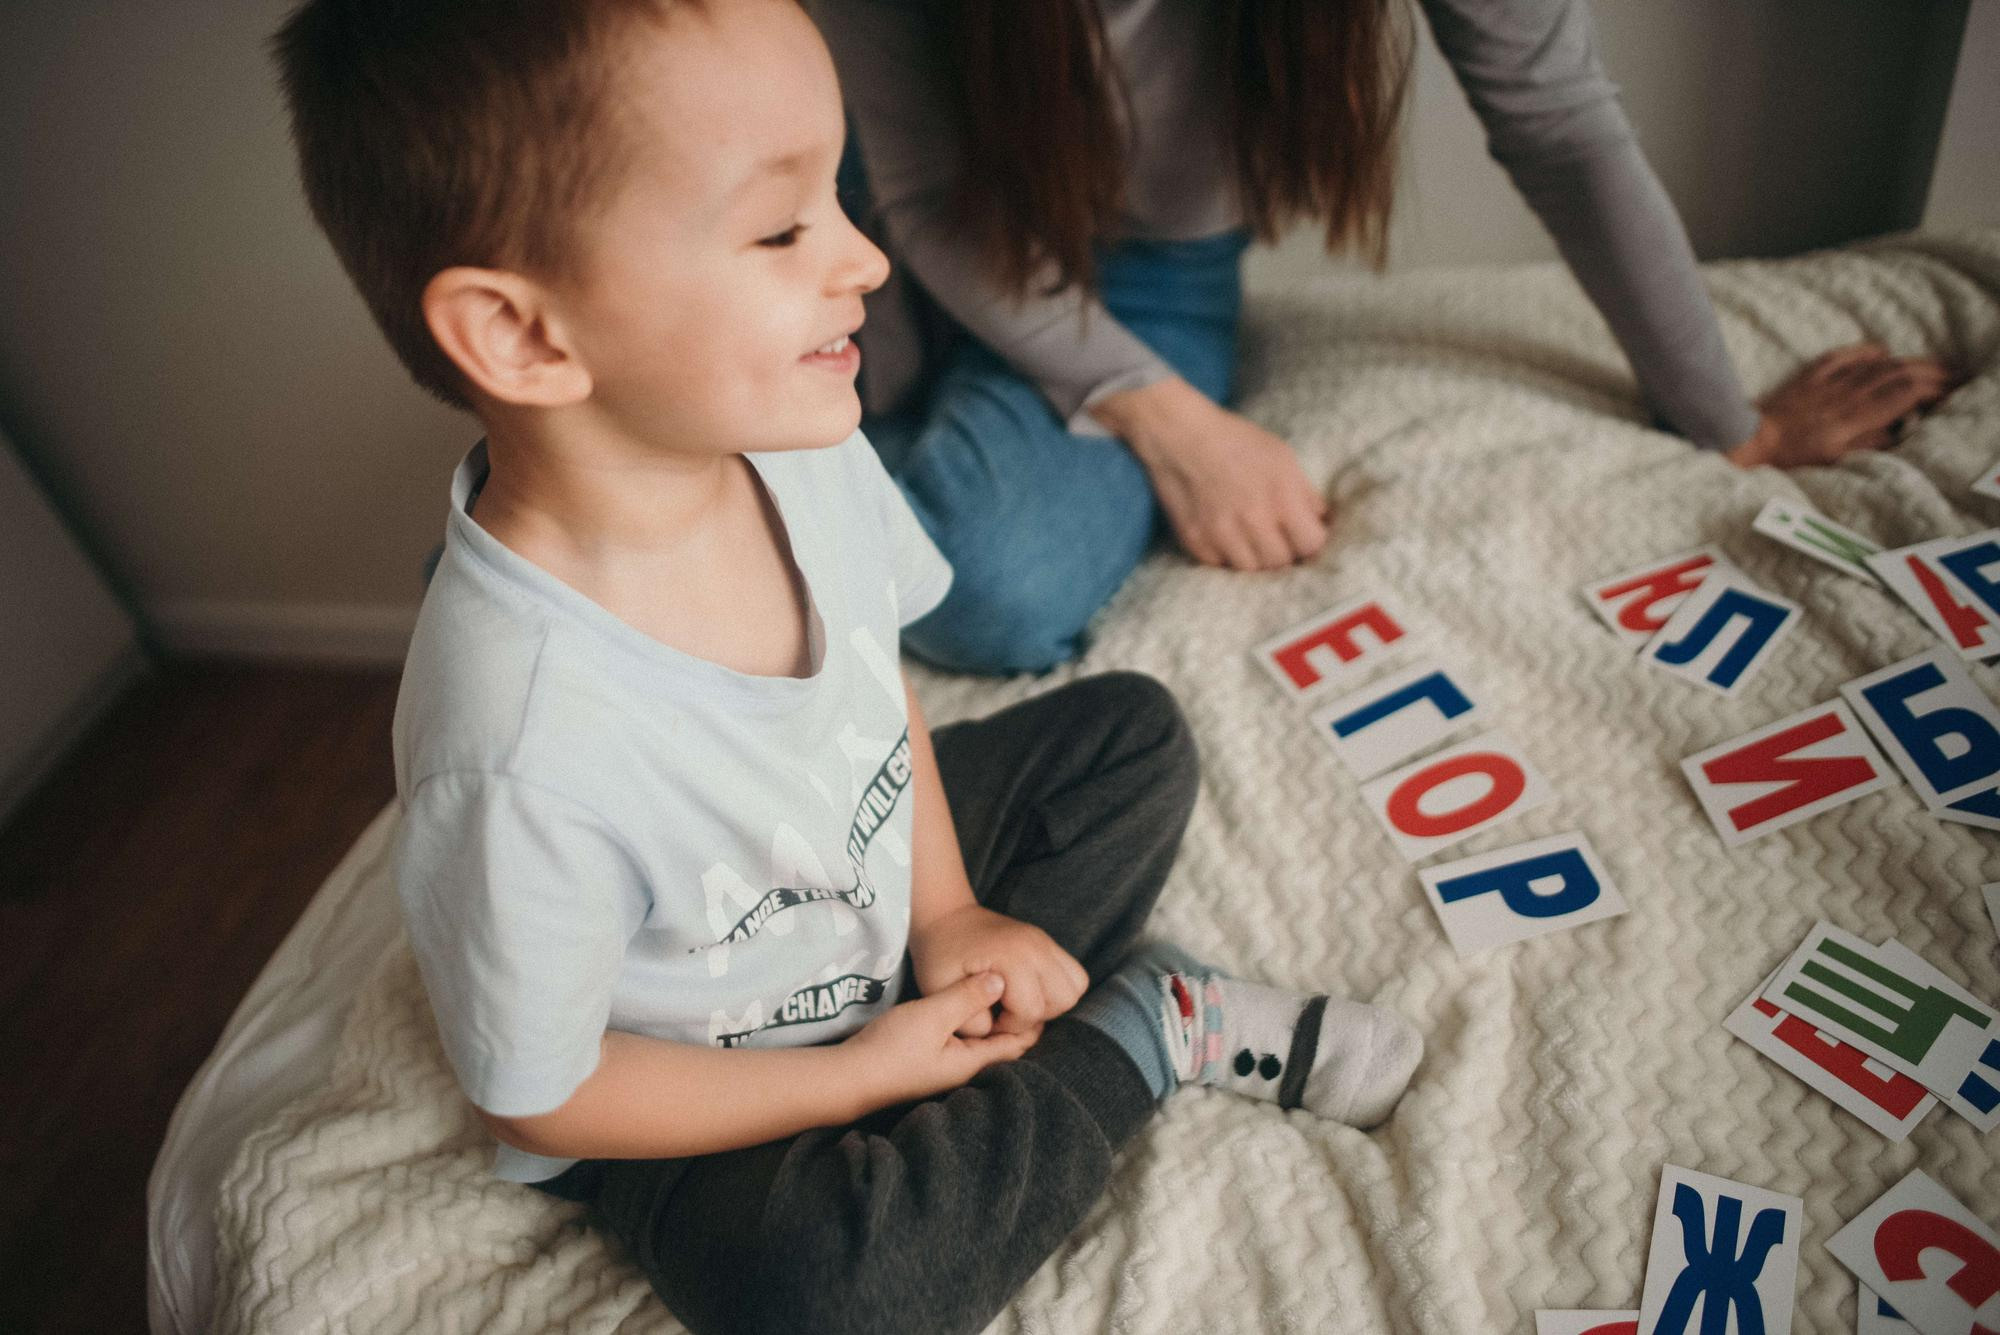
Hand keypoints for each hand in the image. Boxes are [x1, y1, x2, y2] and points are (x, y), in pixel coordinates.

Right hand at [842, 972, 1039, 1106]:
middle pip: (1002, 1045)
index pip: (1017, 1043)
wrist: (848, 1075)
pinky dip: (972, 1024)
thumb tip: (1001, 980)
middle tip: (1026, 987)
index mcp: (973, 1062)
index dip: (1031, 1019)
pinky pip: (962, 1041)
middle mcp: (964, 1069)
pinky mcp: (929, 1060)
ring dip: (993, 1021)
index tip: (1039, 991)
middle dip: (1016, 1020)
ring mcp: (945, 1067)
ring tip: (1001, 991)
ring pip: (982, 1042)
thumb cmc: (892, 1048)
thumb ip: (966, 997)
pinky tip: (966, 1007)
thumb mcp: (932, 1016)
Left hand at [907, 903, 1087, 1036]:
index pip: (1031, 1011)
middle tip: (1006, 1012)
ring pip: (1075, 987)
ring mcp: (1045, 941)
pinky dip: (1058, 990)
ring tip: (1019, 1002)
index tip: (987, 1019)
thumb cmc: (940, 956)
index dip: (1008, 1026)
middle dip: (1035, 1016)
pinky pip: (1074, 974)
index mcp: (1010, 956)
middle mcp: (1036, 946)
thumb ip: (969, 1020)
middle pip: (1062, 1000)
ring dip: (1052, 1003)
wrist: (946, 918)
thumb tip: (997, 1031)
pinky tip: (1028, 992)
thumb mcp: (940, 991)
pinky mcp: (1048, 943)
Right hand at [1090, 376, 1329, 569]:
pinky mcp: (1197, 542)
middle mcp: (1253, 520)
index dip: (1311, 541)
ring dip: (1256, 558)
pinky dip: (1227, 556)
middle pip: (1281, 562)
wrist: (1180, 436)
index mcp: (1281, 497)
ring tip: (1252, 539)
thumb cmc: (1235, 441)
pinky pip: (1221, 565)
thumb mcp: (1281, 456)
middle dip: (1284, 552)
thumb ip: (1304, 492)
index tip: (1304, 535)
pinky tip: (1227, 536)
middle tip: (1278, 538)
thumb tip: (1320, 520)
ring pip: (1252, 570)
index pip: (1311, 544)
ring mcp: (1222, 535)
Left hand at [1728, 343, 1956, 468]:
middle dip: (1929, 372)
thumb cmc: (1791, 456)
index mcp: (1852, 418)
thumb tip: (1900, 430)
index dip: (1930, 390)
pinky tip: (1881, 350)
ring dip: (1907, 361)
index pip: (1902, 395)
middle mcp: (1844, 395)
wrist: (1750, 439)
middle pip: (1897, 374)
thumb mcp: (1834, 459)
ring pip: (1876, 363)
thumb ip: (1870, 442)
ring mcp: (1827, 383)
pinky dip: (1866, 351)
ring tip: (1929, 364)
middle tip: (1951, 376)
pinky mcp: (1810, 376)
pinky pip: (1842, 356)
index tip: (1948, 393)